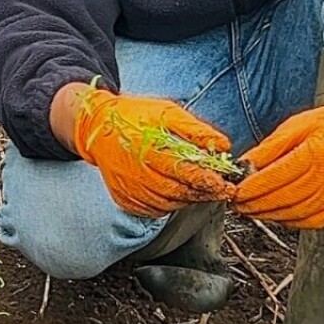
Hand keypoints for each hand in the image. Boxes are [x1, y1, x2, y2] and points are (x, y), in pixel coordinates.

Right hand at [73, 88, 234, 215]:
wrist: (97, 127)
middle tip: (221, 191)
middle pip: (178, 192)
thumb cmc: (135, 117)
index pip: (185, 172)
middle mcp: (137, 174)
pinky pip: (153, 210)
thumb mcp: (167, 112)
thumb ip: (196, 131)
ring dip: (188, 200)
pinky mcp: (124, 200)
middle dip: (203, 193)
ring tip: (200, 190)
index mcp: (149, 150)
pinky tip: (177, 194)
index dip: (208, 181)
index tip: (226, 185)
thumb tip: (224, 145)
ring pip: (168, 205)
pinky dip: (169, 205)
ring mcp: (129, 190)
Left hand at [234, 80, 323, 227]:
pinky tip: (279, 214)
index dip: (252, 188)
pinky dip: (292, 221)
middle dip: (256, 205)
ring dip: (270, 216)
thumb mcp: (297, 124)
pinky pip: (314, 222)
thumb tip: (244, 164)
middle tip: (239, 204)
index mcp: (318, 152)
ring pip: (297, 214)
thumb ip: (270, 147)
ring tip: (253, 210)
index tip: (236, 191)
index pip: (276, 177)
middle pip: (284, 199)